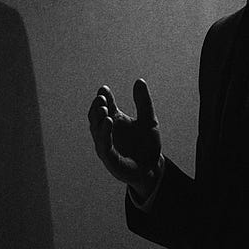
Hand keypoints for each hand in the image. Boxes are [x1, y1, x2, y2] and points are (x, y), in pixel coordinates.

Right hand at [87, 79, 162, 199]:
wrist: (153, 168)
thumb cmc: (148, 144)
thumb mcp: (149, 120)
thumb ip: (143, 102)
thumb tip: (139, 80)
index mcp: (114, 119)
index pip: (105, 105)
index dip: (104, 96)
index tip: (104, 89)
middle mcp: (107, 131)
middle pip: (96, 116)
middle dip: (97, 107)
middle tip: (101, 98)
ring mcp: (106, 144)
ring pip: (96, 130)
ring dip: (98, 118)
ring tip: (104, 108)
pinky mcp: (109, 158)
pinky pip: (104, 144)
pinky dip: (104, 133)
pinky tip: (109, 122)